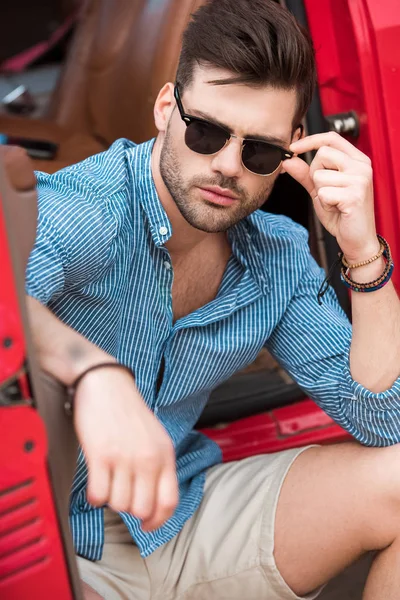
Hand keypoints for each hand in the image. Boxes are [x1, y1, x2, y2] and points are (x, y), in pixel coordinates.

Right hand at [73, 365, 177, 531]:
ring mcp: (124, 457)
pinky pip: (98, 495)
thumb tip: (153, 503)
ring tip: (109, 480)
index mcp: (165, 454)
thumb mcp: (156, 437)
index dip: (158, 521)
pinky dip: (95, 496)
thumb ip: (159, 467)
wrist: (106, 384)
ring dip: (111, 499)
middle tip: (122, 496)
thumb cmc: (128, 412)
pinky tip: (96, 481)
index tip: (147, 525)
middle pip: (142, 509)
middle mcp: (147, 458)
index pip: (169, 502)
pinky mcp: (100, 455)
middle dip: (130, 510)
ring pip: (119, 504)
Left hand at [282, 132, 379, 262]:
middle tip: (326, 191)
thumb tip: (288, 161)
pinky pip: (323, 193)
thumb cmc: (341, 214)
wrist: (356, 239)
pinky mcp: (355, 195)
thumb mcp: (320, 190)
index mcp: (357, 160)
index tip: (293, 148)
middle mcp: (361, 166)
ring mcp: (360, 180)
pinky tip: (336, 209)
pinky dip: (324, 204)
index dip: (310, 140)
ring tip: (333, 202)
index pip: (331, 138)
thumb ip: (305, 175)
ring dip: (320, 192)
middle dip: (315, 174)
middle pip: (322, 154)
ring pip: (319, 175)